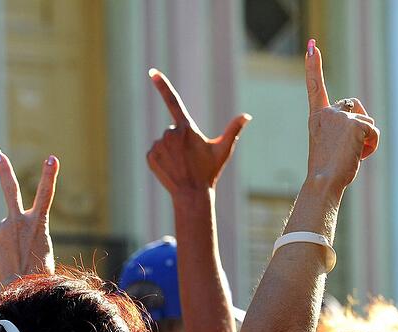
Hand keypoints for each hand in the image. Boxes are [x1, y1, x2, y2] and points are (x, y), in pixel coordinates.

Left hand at [0, 146, 58, 285]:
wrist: (21, 290)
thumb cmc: (39, 273)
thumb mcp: (42, 247)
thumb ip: (27, 230)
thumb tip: (8, 225)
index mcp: (38, 223)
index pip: (46, 195)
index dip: (49, 176)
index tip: (52, 158)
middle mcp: (18, 222)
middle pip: (10, 189)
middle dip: (3, 168)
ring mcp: (2, 230)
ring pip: (7, 228)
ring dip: (12, 240)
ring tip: (20, 260)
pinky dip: (5, 249)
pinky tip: (10, 263)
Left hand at [146, 68, 250, 196]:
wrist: (191, 194)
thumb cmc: (209, 171)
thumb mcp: (223, 150)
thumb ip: (233, 130)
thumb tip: (247, 116)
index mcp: (187, 128)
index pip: (173, 101)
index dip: (162, 85)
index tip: (152, 71)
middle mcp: (170, 133)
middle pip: (173, 130)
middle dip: (180, 140)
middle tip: (189, 157)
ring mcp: (158, 145)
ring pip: (164, 142)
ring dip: (171, 150)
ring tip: (181, 164)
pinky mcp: (150, 156)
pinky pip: (155, 152)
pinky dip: (161, 159)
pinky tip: (171, 169)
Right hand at [305, 42, 379, 192]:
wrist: (323, 180)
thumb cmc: (326, 170)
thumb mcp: (329, 144)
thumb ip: (340, 129)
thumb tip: (364, 125)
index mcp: (316, 117)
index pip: (314, 87)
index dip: (314, 67)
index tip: (312, 46)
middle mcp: (327, 112)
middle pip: (354, 106)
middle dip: (360, 122)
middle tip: (350, 147)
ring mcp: (341, 117)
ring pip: (367, 120)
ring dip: (366, 139)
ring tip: (352, 155)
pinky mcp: (356, 124)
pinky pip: (373, 131)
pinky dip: (371, 146)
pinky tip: (359, 156)